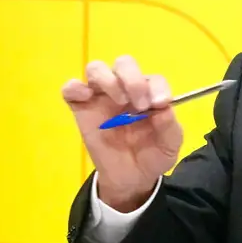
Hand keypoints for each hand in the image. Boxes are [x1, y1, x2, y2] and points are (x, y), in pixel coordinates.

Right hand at [62, 55, 182, 211]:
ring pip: (97, 69)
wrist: (131, 178)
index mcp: (149, 95)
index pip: (153, 79)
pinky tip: (85, 98)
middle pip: (124, 64)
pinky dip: (75, 87)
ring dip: (108, 80)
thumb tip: (163, 108)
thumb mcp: (170, 147)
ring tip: (119, 101)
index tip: (159, 104)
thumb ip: (170, 128)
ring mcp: (102, 98)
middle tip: (139, 105)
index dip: (158, 87)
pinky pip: (71, 89)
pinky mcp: (82, 108)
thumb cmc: (152, 156)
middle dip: (133, 79)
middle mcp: (125, 90)